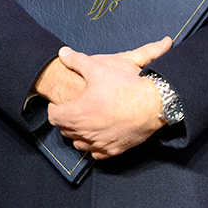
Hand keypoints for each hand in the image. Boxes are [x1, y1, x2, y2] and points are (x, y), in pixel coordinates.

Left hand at [47, 37, 171, 159]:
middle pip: (66, 131)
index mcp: (77, 114)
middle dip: (66, 120)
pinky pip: (97, 153)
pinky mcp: (115, 149)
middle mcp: (86, 132)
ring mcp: (100, 143)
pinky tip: (99, 136)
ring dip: (78, 134)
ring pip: (79, 144)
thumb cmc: (125, 86)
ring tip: (85, 123)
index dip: (55, 108)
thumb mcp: (98, 68)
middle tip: (74, 110)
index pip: (54, 116)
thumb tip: (62, 53)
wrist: (152, 103)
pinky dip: (95, 146)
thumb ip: (77, 60)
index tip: (59, 103)